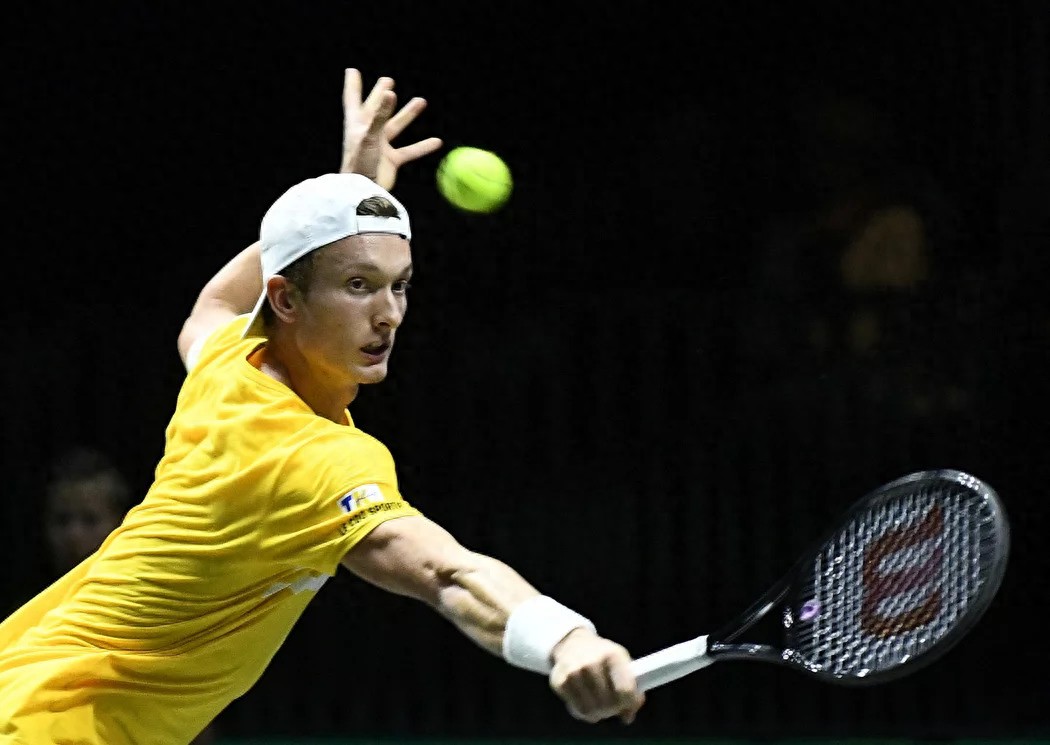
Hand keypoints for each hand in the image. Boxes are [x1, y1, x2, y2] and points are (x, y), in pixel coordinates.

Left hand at [339, 68, 442, 190]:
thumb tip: (390, 92)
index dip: (353, 85)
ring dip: (408, 114)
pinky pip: (409, 150)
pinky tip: (436, 141)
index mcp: (357, 123)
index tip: (352, 71)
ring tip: (421, 101)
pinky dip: (422, 146)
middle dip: (381, 94)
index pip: (353, 98)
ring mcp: (380, 145)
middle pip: (376, 107)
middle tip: (388, 80)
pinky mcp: (391, 160)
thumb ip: (380, 114)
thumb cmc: (359, 162)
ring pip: (396, 125)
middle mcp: (368, 131)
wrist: (363, 191)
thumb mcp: (369, 135)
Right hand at [549, 628, 645, 724]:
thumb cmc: (602, 656)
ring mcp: (573, 672)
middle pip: (609, 703)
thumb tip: (628, 717)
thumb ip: (630, 688)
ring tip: (601, 706)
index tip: (629, 705)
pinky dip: (585, 713)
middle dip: (614, 709)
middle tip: (614, 707)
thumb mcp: (621, 662)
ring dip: (600, 713)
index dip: (630, 703)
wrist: (572, 643)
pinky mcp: (559, 681)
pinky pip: (578, 710)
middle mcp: (591, 662)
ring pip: (592, 710)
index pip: (625, 690)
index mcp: (612, 655)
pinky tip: (588, 703)